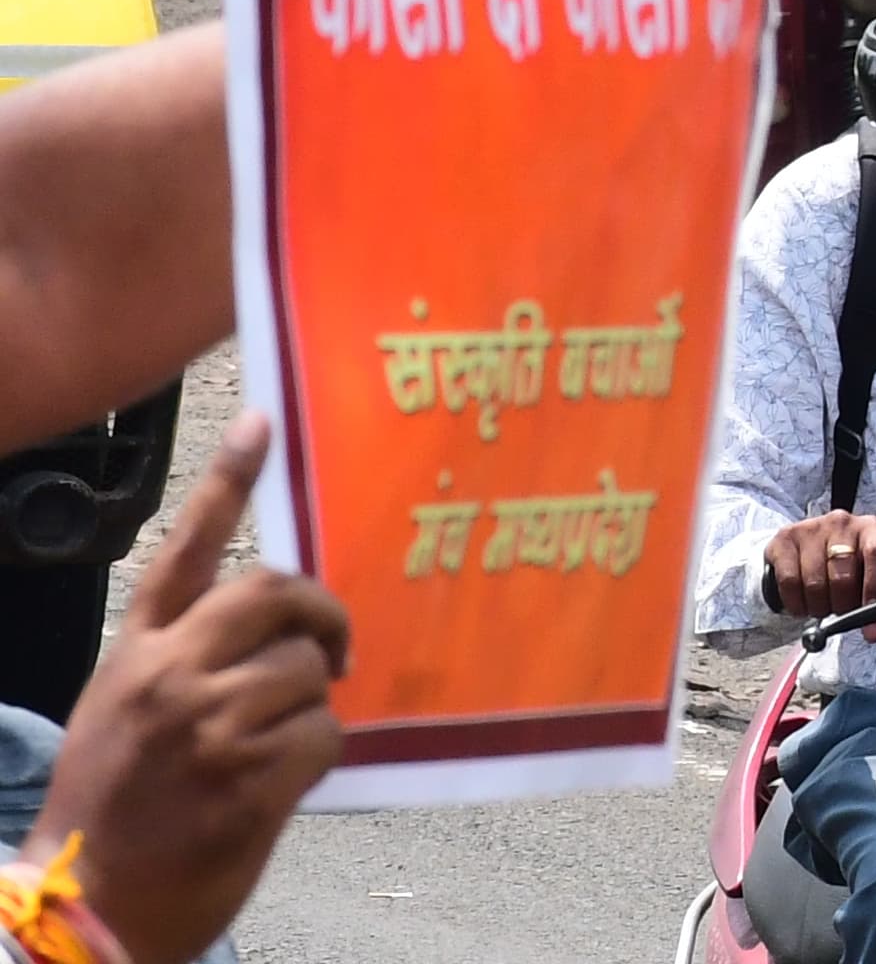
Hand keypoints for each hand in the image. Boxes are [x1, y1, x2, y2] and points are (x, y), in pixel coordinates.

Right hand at [23, 414, 347, 963]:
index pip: (187, 548)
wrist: (85, 909)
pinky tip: (289, 780)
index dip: (228, 478)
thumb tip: (277, 627)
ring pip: (311, 670)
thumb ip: (187, 660)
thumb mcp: (124, 713)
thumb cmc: (116, 810)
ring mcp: (211, 724)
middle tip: (338, 648)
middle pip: (279, 592)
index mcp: (139, 652)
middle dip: (323, 614)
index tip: (264, 420)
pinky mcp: (251, 777)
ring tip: (284, 742)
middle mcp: (173, 674)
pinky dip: (322, 755)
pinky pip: (327, 734)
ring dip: (316, 705)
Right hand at [764, 510, 875, 636]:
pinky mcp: (784, 538)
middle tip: (840, 610)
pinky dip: (796, 603)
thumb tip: (873, 630)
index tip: (874, 622)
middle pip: (843, 576)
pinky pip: (789, 582)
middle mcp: (842, 522)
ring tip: (821, 604)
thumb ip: (875, 598)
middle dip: (842, 606)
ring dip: (818, 607)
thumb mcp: (866, 573)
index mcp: (870, 528)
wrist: (810, 545)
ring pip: (814, 583)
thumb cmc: (846, 564)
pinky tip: (802, 602)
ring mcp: (811, 527)